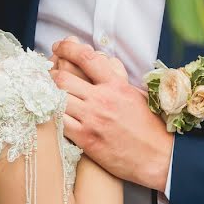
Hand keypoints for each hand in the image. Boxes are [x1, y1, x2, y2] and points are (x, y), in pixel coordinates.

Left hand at [50, 39, 172, 192]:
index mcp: (116, 85)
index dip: (68, 48)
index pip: (86, 58)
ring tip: (45, 92)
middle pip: (63, 78)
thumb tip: (104, 61)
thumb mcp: (136, 95)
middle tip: (46, 72)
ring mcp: (92, 119)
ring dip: (48, 94)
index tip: (59, 46)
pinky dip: (52, 115)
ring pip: (58, 98)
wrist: (158, 158)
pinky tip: (51, 112)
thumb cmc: (149, 126)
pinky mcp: (86, 139)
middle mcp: (102, 99)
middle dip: (50, 73)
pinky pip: (59, 122)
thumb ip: (117, 78)